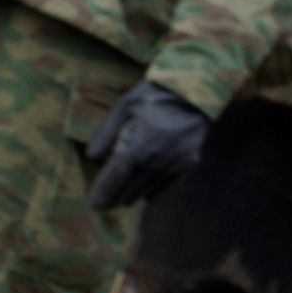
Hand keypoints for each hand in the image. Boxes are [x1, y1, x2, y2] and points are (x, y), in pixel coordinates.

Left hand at [85, 80, 209, 209]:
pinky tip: (146, 187)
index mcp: (139, 148)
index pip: (116, 180)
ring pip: (149, 191)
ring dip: (134, 195)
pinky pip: (167, 184)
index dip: (103, 194)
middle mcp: (157, 162)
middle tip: (105, 204)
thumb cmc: (157, 94)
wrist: (200, 89)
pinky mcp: (191, 162)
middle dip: (116, 198)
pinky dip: (154, 188)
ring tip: (124, 197)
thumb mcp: (126, 105)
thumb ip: (106, 132)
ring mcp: (176, 164)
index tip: (94, 204)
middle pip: (131, 191)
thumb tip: (92, 156)